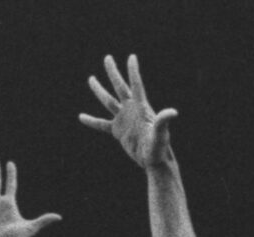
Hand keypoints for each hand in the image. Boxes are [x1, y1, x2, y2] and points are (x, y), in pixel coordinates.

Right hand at [79, 53, 176, 169]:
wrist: (154, 160)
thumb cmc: (159, 147)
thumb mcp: (160, 134)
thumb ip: (163, 122)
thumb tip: (172, 112)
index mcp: (141, 107)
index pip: (136, 85)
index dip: (133, 71)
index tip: (132, 57)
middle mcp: (131, 109)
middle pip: (120, 87)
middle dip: (113, 73)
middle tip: (107, 58)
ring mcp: (123, 119)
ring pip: (109, 101)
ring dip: (99, 90)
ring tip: (91, 78)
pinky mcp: (118, 130)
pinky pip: (101, 124)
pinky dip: (92, 121)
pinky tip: (81, 117)